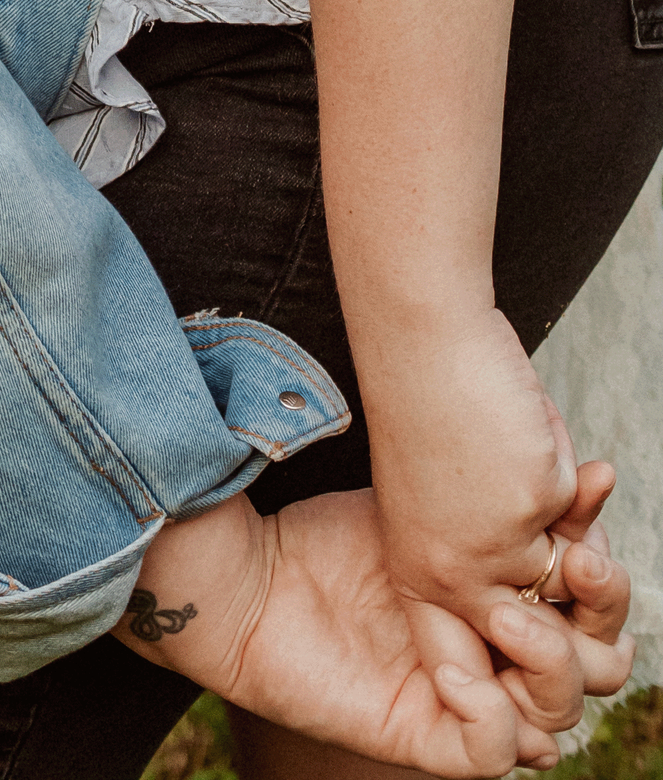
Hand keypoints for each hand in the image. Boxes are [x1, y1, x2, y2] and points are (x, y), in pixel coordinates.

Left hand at [115, 485, 632, 769]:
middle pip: (597, 668)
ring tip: (506, 613)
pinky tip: (456, 671)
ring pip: (557, 718)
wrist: (249, 577)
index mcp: (504, 603)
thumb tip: (595, 473)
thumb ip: (502, 499)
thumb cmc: (327, 536)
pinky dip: (492, 718)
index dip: (602, 577)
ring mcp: (465, 701)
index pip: (592, 612)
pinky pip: (492, 753)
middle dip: (600, 620)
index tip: (585, 516)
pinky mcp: (425, 738)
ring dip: (550, 665)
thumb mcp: (428, 507)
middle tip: (577, 564)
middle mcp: (494, 658)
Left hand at [360, 310, 598, 639]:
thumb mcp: (468, 499)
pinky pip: (579, 525)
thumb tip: (585, 581)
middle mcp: (450, 584)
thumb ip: (521, 550)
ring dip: (588, 555)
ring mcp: (485, 558)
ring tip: (563, 506)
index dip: (522, 672)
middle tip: (582, 558)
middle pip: (544, 664)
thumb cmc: (442, 406)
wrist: (427, 338)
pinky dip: (574, 484)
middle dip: (582, 613)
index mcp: (423, 580)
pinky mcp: (520, 520)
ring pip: (577, 599)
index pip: (470, 673)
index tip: (544, 624)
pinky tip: (534, 440)